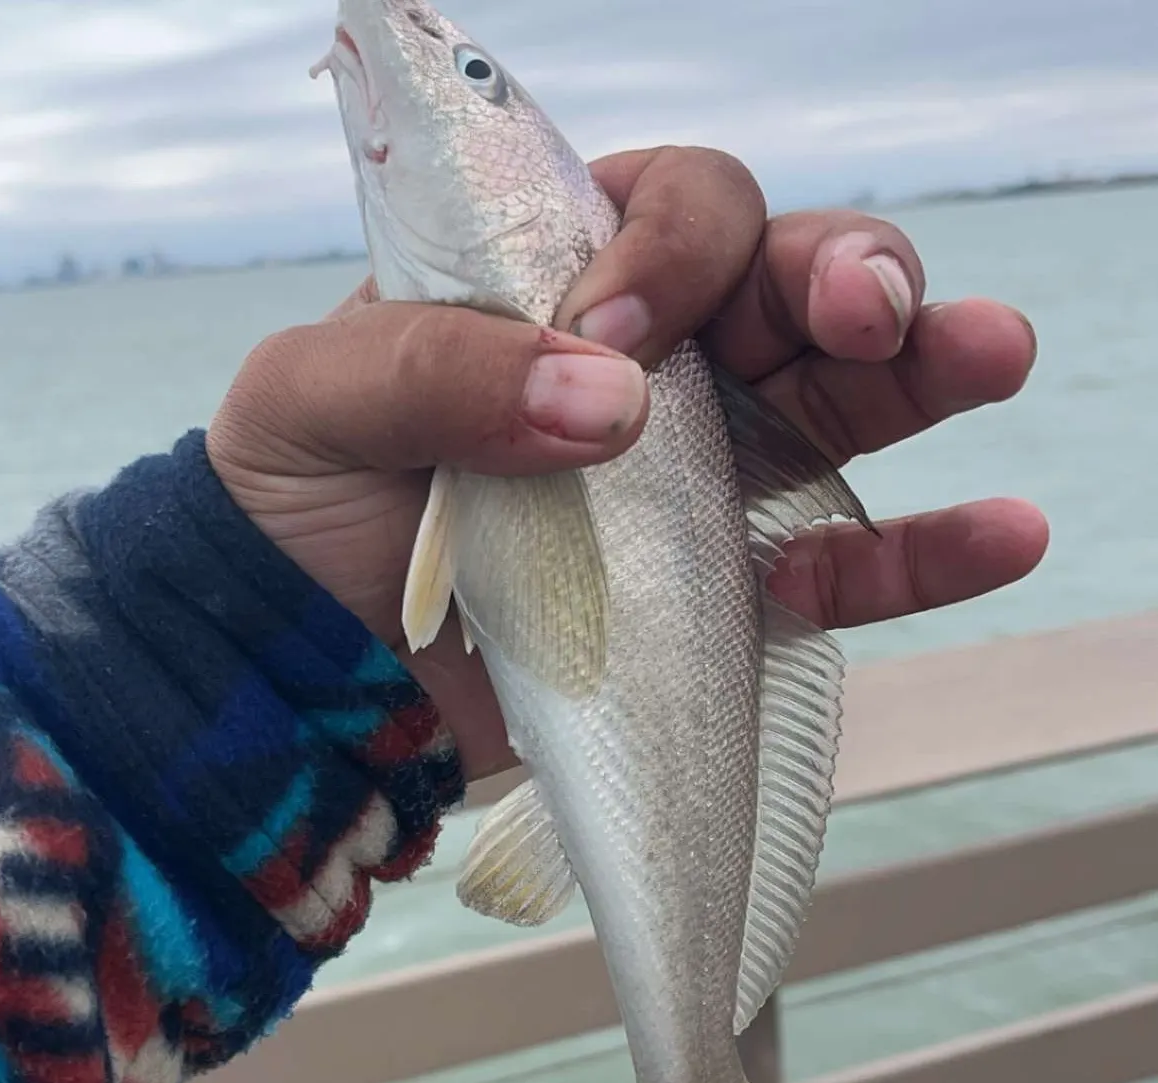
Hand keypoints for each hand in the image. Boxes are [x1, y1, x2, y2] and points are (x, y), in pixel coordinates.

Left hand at [207, 146, 1046, 782]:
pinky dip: (913, 552)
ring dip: (920, 375)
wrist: (305, 662)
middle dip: (843, 275)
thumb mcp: (315, 401)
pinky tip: (995, 534)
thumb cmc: (297, 506)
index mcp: (554, 281)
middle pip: (782, 284)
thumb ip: (437, 366)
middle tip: (869, 307)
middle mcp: (646, 363)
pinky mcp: (715, 588)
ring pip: (835, 401)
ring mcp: (693, 476)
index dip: (667, 252)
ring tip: (988, 354)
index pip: (663, 210)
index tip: (610, 334)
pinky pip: (835, 561)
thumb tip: (611, 398)